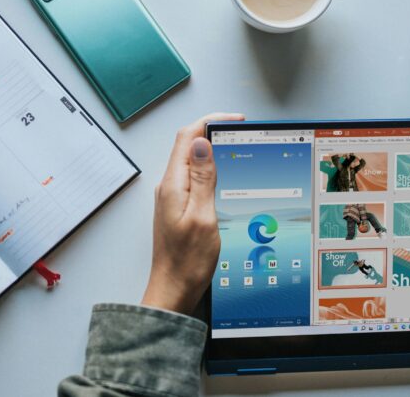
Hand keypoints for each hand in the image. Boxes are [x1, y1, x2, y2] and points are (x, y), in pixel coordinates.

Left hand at [141, 112, 244, 314]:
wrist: (173, 290)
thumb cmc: (188, 262)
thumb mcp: (203, 216)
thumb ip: (202, 178)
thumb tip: (202, 143)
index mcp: (173, 185)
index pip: (187, 137)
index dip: (210, 122)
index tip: (235, 120)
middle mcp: (169, 187)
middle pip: (187, 145)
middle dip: (213, 131)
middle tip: (240, 130)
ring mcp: (172, 196)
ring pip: (191, 160)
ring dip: (211, 149)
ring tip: (236, 146)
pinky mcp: (178, 206)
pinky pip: (193, 177)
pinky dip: (209, 168)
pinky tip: (223, 173)